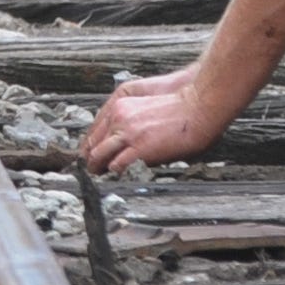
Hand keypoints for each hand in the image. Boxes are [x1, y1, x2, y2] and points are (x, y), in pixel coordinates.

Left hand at [79, 61, 235, 173]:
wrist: (197, 106)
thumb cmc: (178, 106)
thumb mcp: (144, 105)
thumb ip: (130, 119)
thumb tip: (124, 139)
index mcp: (119, 106)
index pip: (93, 131)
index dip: (89, 146)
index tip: (87, 156)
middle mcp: (118, 118)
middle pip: (92, 144)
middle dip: (89, 160)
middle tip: (90, 171)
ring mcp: (127, 133)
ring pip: (99, 155)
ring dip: (97, 168)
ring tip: (97, 178)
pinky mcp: (139, 148)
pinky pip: (117, 165)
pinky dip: (113, 173)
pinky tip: (114, 179)